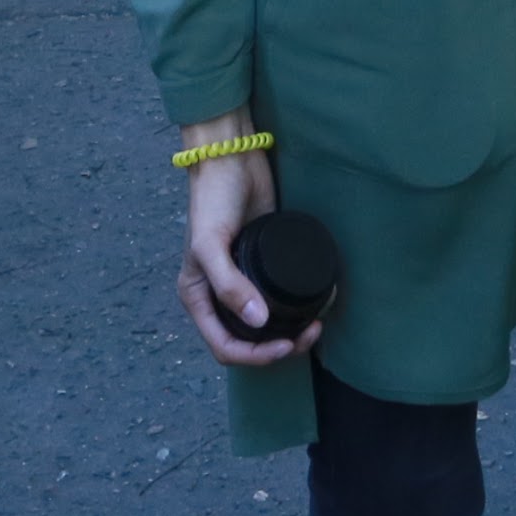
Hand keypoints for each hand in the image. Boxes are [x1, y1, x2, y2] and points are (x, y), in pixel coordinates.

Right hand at [172, 114, 311, 368]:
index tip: (285, 345)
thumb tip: (257, 324)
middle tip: (309, 334)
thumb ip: (228, 285)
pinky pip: (281, 297)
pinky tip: (316, 304)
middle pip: (249, 342)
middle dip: (278, 348)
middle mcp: (219, 295)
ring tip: (316, 324)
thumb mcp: (210, 244)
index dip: (254, 356)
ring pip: (267, 325)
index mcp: (198, 297)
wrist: (233, 159)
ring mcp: (244, 281)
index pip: (224, 347)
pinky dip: (297, 307)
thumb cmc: (212, 200)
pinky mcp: (265, 265)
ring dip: (291, 332)